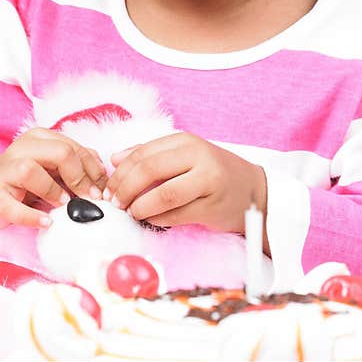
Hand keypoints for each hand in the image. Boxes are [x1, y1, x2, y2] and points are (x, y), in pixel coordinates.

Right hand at [0, 127, 107, 233]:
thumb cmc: (25, 181)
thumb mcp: (52, 168)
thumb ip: (76, 164)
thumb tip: (103, 173)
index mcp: (39, 138)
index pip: (74, 147)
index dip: (93, 169)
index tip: (104, 189)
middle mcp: (21, 149)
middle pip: (59, 152)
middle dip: (80, 176)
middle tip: (92, 197)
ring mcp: (5, 172)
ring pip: (31, 170)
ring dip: (54, 190)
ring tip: (66, 204)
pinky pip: (12, 207)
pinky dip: (32, 216)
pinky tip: (48, 222)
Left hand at [103, 132, 266, 233]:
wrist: (253, 190)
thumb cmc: (212, 172)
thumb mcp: (184, 155)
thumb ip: (150, 153)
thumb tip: (115, 159)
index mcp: (187, 142)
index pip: (143, 154)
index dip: (120, 172)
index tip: (109, 187)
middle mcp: (199, 157)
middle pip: (150, 171)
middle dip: (125, 189)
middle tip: (114, 203)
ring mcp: (208, 182)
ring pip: (163, 195)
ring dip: (139, 207)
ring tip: (130, 212)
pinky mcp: (212, 207)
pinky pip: (176, 216)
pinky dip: (157, 219)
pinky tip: (150, 219)